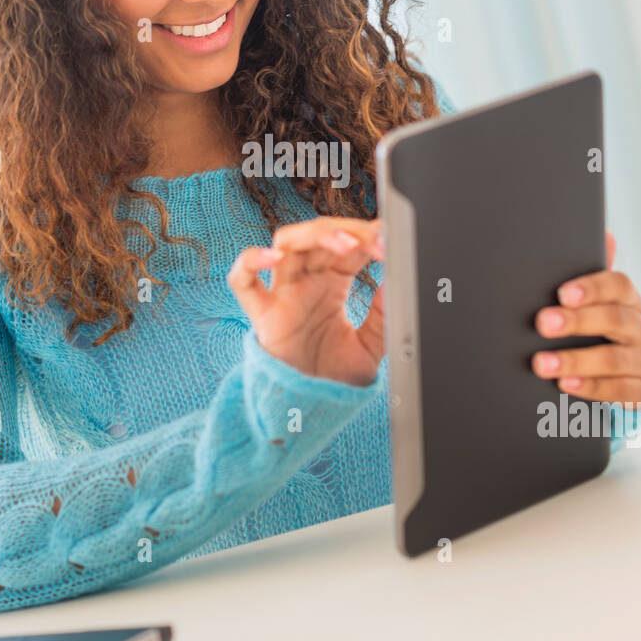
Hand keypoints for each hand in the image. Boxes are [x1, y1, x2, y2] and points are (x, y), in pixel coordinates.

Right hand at [227, 216, 384, 385]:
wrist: (313, 410)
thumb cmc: (336, 378)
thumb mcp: (372, 346)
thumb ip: (384, 315)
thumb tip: (398, 280)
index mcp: (333, 283)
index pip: (347, 245)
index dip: (367, 236)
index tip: (389, 237)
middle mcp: (306, 281)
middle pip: (319, 235)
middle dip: (347, 230)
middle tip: (375, 239)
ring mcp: (282, 293)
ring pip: (286, 244)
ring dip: (315, 235)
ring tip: (347, 244)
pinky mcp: (262, 314)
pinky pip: (242, 280)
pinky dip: (251, 261)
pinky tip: (274, 257)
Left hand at [531, 231, 640, 405]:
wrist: (624, 371)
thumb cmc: (597, 326)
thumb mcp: (590, 300)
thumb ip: (587, 273)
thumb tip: (605, 233)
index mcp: (628, 299)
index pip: (618, 286)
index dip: (592, 288)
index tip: (563, 293)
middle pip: (615, 320)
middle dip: (577, 322)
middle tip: (543, 323)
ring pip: (615, 359)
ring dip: (575, 361)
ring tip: (543, 363)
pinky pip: (621, 391)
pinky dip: (591, 387)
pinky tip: (566, 384)